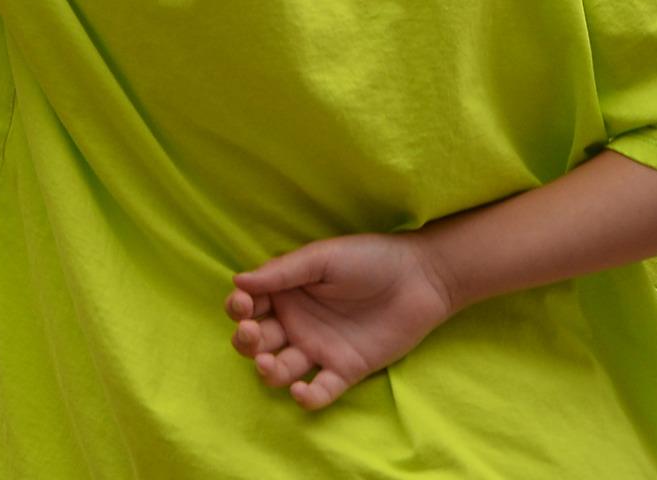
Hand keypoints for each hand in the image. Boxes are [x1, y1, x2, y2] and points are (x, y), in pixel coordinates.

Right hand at [226, 233, 456, 411]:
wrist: (419, 279)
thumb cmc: (368, 259)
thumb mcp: (321, 258)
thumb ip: (282, 272)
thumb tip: (237, 281)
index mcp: (285, 293)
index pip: (248, 306)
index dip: (237, 308)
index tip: (242, 305)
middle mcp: (296, 323)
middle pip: (256, 341)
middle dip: (245, 341)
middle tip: (253, 333)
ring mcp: (319, 349)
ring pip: (280, 369)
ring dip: (267, 371)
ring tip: (268, 364)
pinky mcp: (345, 370)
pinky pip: (321, 391)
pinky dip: (307, 398)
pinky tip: (301, 391)